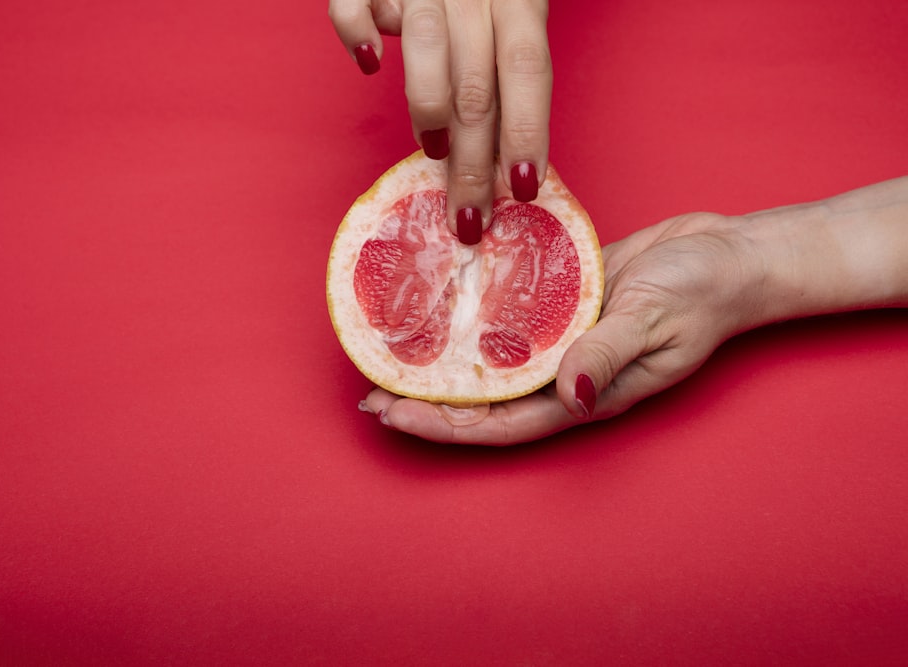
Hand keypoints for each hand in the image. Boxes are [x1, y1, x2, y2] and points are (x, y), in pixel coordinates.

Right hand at [328, 0, 552, 243]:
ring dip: (429, 107)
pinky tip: (370, 62)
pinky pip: (355, 1)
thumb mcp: (509, 7)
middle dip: (472, 157)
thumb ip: (503, 63)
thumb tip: (502, 149)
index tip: (522, 189)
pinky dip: (357, 31)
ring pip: (427, 45)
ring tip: (430, 149)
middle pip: (477, 80)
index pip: (526, 70)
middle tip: (467, 215)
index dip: (526, 131)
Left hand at [360, 212, 761, 443]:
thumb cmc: (702, 293)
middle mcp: (564, 373)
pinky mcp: (564, 303)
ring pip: (491, 361)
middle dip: (427, 400)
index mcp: (585, 393)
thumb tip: (569, 394)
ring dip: (444, 361)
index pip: (501, 422)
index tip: (392, 413)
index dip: (444, 425)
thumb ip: (609, 352)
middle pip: (484, 399)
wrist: (730, 257)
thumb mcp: (655, 318)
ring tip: (394, 350)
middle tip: (370, 386)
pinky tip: (443, 303)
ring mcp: (562, 339)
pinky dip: (476, 316)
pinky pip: (510, 316)